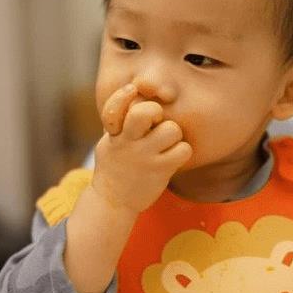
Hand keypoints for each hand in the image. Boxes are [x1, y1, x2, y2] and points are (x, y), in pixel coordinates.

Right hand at [91, 82, 191, 213]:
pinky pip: (183, 150)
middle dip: (155, 111)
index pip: (114, 106)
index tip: (133, 91)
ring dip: (173, 134)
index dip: (124, 95)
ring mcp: (144, 157)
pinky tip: (174, 157)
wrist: (114, 201)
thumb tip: (134, 92)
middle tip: (156, 122)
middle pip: (145, 113)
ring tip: (167, 143)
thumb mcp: (109, 140)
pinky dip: (183, 151)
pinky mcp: (160, 170)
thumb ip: (120, 120)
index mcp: (114, 133)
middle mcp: (128, 143)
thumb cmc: (115, 164)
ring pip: (171, 129)